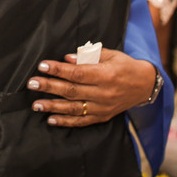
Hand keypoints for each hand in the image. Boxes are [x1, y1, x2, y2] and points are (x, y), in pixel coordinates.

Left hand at [27, 49, 157, 127]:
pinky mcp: (102, 116)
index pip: (77, 73)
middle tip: (31, 83)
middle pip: (72, 90)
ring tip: (36, 104)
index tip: (42, 66)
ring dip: (53, 106)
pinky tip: (51, 120)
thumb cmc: (125, 66)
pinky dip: (66, 122)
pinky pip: (82, 121)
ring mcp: (102, 107)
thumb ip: (89, 56)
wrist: (145, 85)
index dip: (59, 70)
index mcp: (106, 75)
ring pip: (74, 108)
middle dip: (49, 87)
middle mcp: (103, 93)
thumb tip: (67, 59)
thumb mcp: (111, 55)